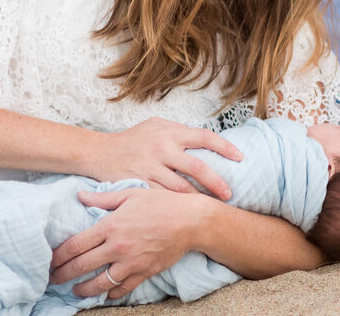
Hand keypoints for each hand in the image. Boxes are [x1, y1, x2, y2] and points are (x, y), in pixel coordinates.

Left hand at [50, 187, 202, 298]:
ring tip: (75, 291)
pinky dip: (111, 293)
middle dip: (63, 275)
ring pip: (99, 283)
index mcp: (111, 225)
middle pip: (81, 266)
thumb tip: (81, 195)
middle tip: (52, 279)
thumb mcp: (131, 194)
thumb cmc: (162, 203)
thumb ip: (103, 198)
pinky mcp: (144, 272)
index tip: (49, 261)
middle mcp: (118, 246)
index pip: (76, 245)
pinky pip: (122, 288)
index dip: (58, 256)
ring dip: (83, 289)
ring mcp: (131, 262)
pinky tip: (104, 293)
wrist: (190, 220)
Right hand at [87, 117, 241, 198]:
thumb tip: (203, 138)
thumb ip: (177, 130)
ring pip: (181, 188)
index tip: (241, 158)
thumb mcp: (154, 126)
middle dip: (216, 182)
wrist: (98, 153)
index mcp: (169, 132)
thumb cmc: (131, 139)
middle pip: (197, 167)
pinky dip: (176, 206)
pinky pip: (162, 198)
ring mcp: (150, 167)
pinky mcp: (139, 184)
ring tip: (211, 207)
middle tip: (230, 194)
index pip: (204, 136)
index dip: (225, 147)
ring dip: (198, 199)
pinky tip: (185, 213)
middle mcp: (161, 148)